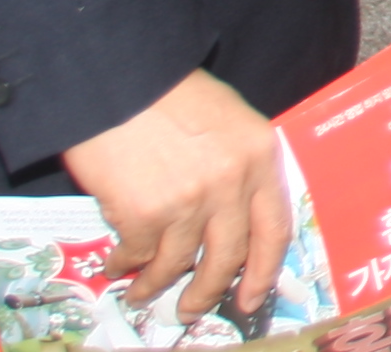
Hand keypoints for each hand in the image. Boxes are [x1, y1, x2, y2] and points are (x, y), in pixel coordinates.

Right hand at [61, 68, 289, 324]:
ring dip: (156, 286)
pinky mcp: (143, 213)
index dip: (264, 271)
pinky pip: (137, 254)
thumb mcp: (229, 120)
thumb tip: (232, 219)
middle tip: (191, 311)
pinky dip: (124, 265)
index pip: (275, 228)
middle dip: (208, 292)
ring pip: (177, 264)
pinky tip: (115, 265)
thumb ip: (239, 166)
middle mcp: (232, 184)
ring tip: (142, 294)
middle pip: (229, 257)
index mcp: (261, 157)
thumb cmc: (172, 94)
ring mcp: (188, 202)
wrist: (120, 79)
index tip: (253, 299)